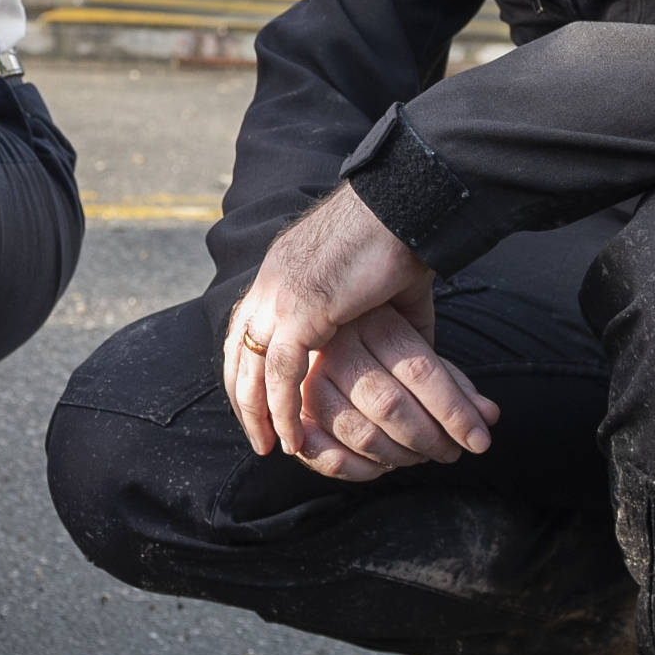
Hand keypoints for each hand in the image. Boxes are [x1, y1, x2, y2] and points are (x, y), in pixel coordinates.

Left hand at [224, 185, 497, 479]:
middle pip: (238, 350)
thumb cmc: (402, 238)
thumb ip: (386, 321)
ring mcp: (280, 294)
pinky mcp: (302, 308)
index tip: (259, 404)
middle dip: (244, 398)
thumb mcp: (383, 288)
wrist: (406, 206)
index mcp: (281, 271)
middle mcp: (270, 282)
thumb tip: (416, 349)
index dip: (249, 369)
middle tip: (257, 437)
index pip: (246, 328)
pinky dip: (283, 408)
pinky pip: (282, 371)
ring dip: (258, 412)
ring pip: (252, 366)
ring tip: (271, 447)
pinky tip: (293, 435)